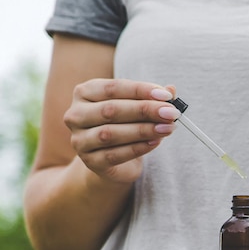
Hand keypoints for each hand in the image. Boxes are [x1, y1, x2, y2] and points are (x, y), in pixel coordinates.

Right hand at [64, 79, 178, 182]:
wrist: (110, 161)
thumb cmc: (123, 126)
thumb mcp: (135, 108)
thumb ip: (150, 98)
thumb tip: (171, 89)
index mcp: (85, 93)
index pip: (113, 88)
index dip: (141, 90)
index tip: (166, 96)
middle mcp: (76, 114)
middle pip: (111, 110)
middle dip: (145, 110)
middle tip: (171, 113)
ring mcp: (80, 140)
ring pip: (111, 133)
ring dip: (143, 130)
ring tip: (167, 128)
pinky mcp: (90, 162)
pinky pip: (115, 155)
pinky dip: (138, 148)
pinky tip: (156, 142)